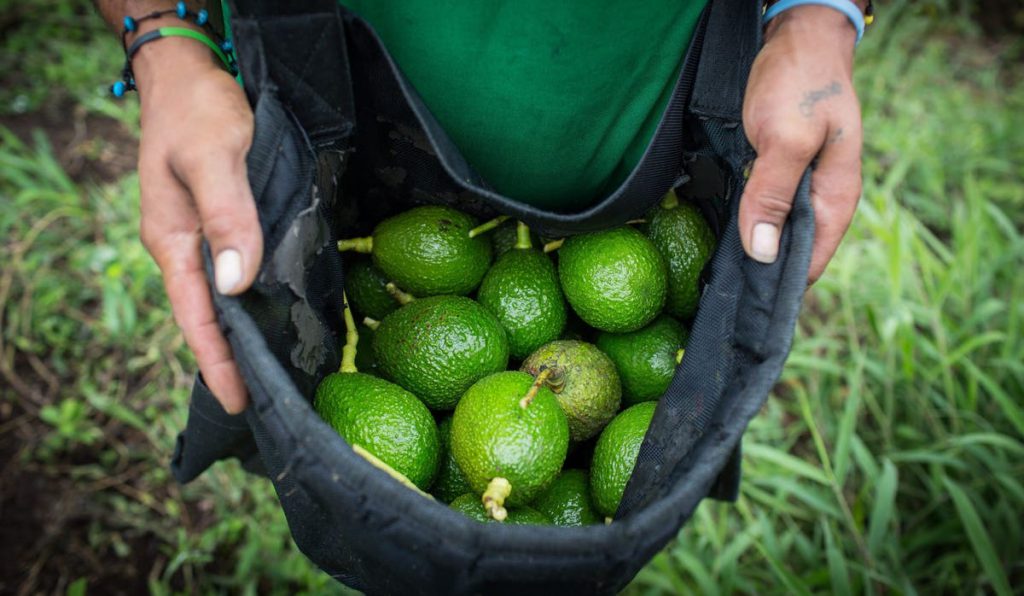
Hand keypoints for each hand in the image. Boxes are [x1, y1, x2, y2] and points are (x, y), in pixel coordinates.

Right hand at [134, 28, 260, 413]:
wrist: (188, 75)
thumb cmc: (199, 111)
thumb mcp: (216, 157)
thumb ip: (228, 216)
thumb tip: (236, 282)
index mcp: (174, 242)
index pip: (197, 317)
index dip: (218, 363)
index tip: (239, 405)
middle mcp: (185, 248)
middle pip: (209, 318)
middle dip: (234, 363)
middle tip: (271, 406)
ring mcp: (202, 238)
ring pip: (224, 299)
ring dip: (247, 336)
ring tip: (281, 375)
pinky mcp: (223, 224)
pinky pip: (237, 274)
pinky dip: (256, 301)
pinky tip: (281, 315)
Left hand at [739, 6, 863, 282]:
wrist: (799, 38)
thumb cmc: (800, 84)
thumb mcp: (785, 139)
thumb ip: (773, 194)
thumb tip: (763, 253)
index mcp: (835, 200)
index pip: (808, 265)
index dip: (775, 287)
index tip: (738, 304)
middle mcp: (820, 201)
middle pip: (789, 255)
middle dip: (756, 273)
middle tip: (713, 293)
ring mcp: (801, 188)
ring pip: (773, 234)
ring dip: (748, 249)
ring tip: (710, 273)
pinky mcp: (781, 173)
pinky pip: (763, 210)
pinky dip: (745, 222)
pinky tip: (719, 233)